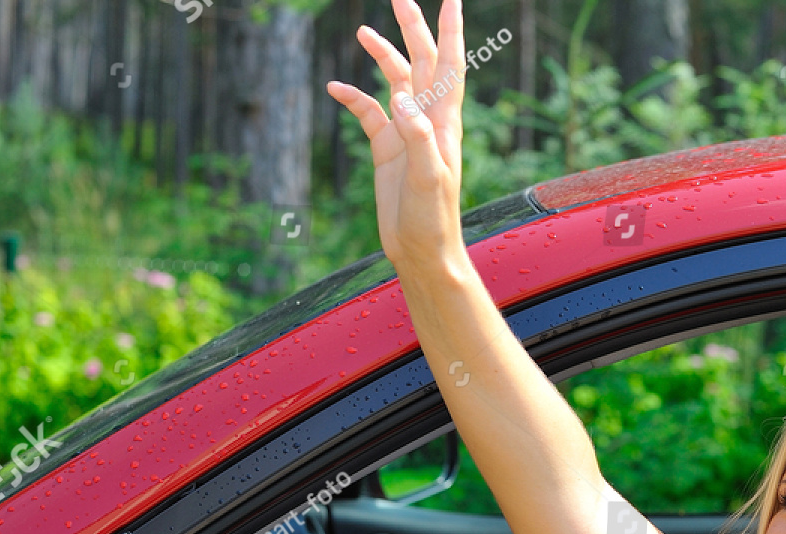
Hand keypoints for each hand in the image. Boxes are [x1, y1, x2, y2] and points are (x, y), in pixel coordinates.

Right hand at [326, 0, 465, 272]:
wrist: (422, 252)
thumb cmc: (433, 220)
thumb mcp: (428, 179)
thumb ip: (418, 137)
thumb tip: (401, 96)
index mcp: (443, 123)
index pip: (450, 65)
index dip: (450, 31)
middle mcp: (427, 121)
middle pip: (423, 62)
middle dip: (413, 28)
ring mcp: (406, 133)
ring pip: (396, 82)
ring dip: (383, 56)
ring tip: (362, 30)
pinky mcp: (387, 150)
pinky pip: (368, 114)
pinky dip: (353, 98)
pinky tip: (334, 88)